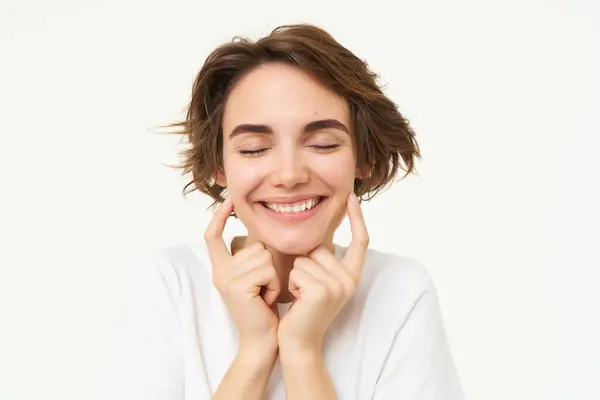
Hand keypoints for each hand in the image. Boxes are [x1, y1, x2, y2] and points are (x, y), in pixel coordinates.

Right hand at [204, 197, 280, 350]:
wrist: (262, 340)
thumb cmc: (264, 309)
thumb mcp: (255, 279)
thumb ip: (252, 258)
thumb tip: (260, 238)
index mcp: (221, 268)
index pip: (212, 236)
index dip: (219, 216)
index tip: (228, 200)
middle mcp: (219, 271)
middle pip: (254, 245)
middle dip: (268, 266)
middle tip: (263, 289)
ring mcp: (225, 278)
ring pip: (263, 255)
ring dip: (273, 276)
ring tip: (265, 294)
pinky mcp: (237, 286)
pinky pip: (267, 269)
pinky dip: (274, 284)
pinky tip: (266, 300)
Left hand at [277, 192, 368, 351]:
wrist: (298, 341)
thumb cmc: (303, 309)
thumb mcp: (317, 280)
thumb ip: (321, 259)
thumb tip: (314, 232)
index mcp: (351, 276)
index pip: (361, 241)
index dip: (357, 218)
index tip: (351, 196)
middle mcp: (349, 280)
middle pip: (320, 248)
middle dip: (304, 263)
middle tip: (305, 290)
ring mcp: (338, 286)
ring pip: (304, 258)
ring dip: (295, 275)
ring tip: (300, 296)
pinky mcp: (322, 291)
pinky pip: (297, 270)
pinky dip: (290, 282)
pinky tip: (296, 300)